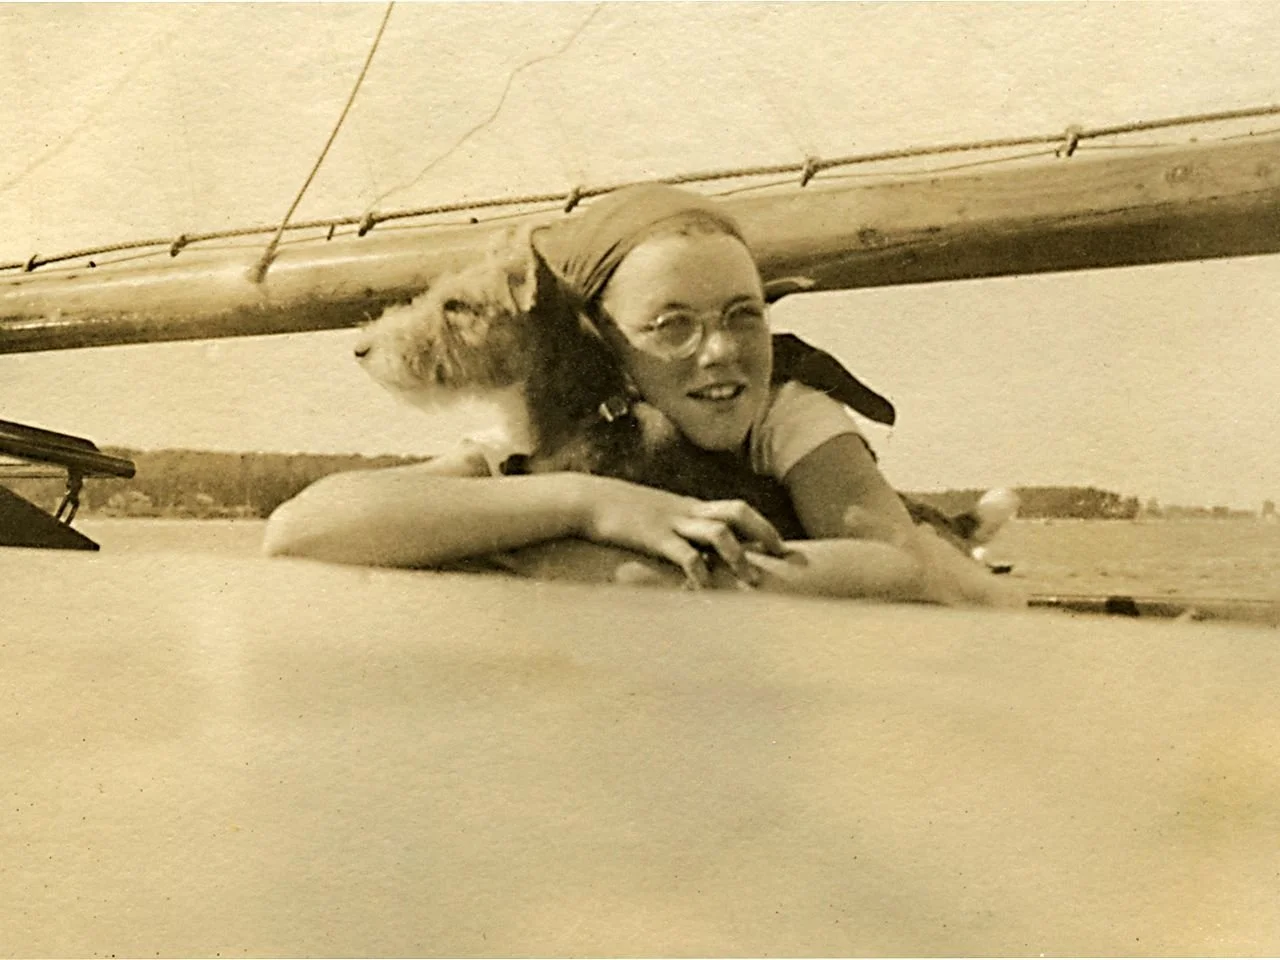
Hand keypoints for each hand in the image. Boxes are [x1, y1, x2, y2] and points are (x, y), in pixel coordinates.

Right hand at [574, 476, 787, 587]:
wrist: (586, 499)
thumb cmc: (617, 512)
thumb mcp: (652, 516)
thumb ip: (674, 528)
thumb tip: (689, 548)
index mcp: (689, 506)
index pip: (736, 508)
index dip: (762, 525)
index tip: (781, 546)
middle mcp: (687, 511)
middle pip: (738, 511)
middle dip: (764, 532)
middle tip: (782, 555)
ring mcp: (672, 522)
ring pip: (719, 532)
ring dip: (739, 556)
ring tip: (753, 580)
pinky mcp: (655, 537)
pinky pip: (685, 554)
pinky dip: (700, 573)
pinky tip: (706, 589)